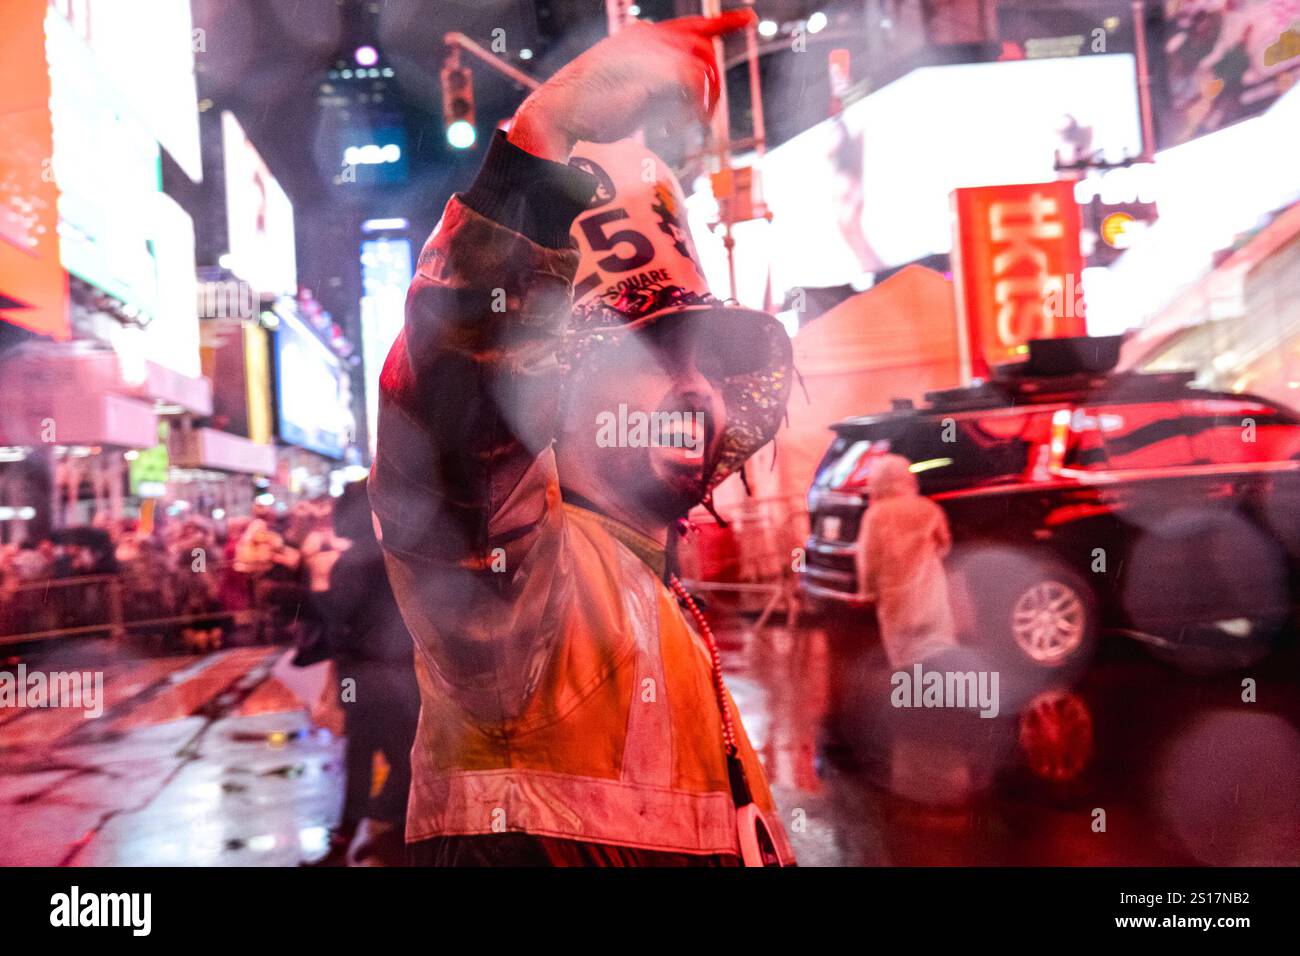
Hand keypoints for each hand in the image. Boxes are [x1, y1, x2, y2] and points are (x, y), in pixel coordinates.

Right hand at [509, 10, 754, 160]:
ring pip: (704, 67)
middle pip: (705, 47)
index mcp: (641, 36)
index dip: (724, 23)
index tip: (750, 20)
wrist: (557, 114)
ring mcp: (650, 49)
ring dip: (702, 103)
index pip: (692, 24)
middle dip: (713, 85)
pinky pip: (694, 85)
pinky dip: (689, 111)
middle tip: (704, 120)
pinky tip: (669, 129)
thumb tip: (687, 101)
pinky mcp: (653, 69)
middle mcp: (648, 36)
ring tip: (684, 128)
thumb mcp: (631, 93)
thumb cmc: (588, 113)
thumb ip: (658, 87)